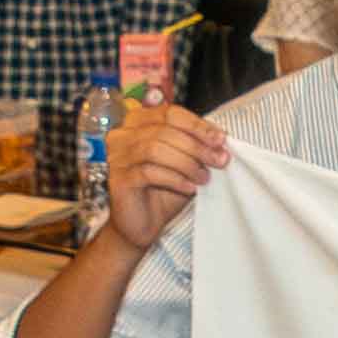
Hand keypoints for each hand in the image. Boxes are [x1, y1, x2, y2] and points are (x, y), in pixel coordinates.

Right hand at [104, 97, 231, 248]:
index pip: (169, 113)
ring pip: (155, 149)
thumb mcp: (184, 162)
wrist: (142, 224)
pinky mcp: (117, 179)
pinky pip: (148, 172)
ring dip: (186, 163)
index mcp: (138, 122)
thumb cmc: (162, 190)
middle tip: (219, 160)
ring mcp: (117, 156)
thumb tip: (220, 139)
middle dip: (197, 146)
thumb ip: (196, 146)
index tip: (220, 139)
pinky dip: (174, 179)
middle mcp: (122, 135)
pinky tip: (189, 187)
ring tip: (204, 177)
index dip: (197, 125)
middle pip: (164, 130)